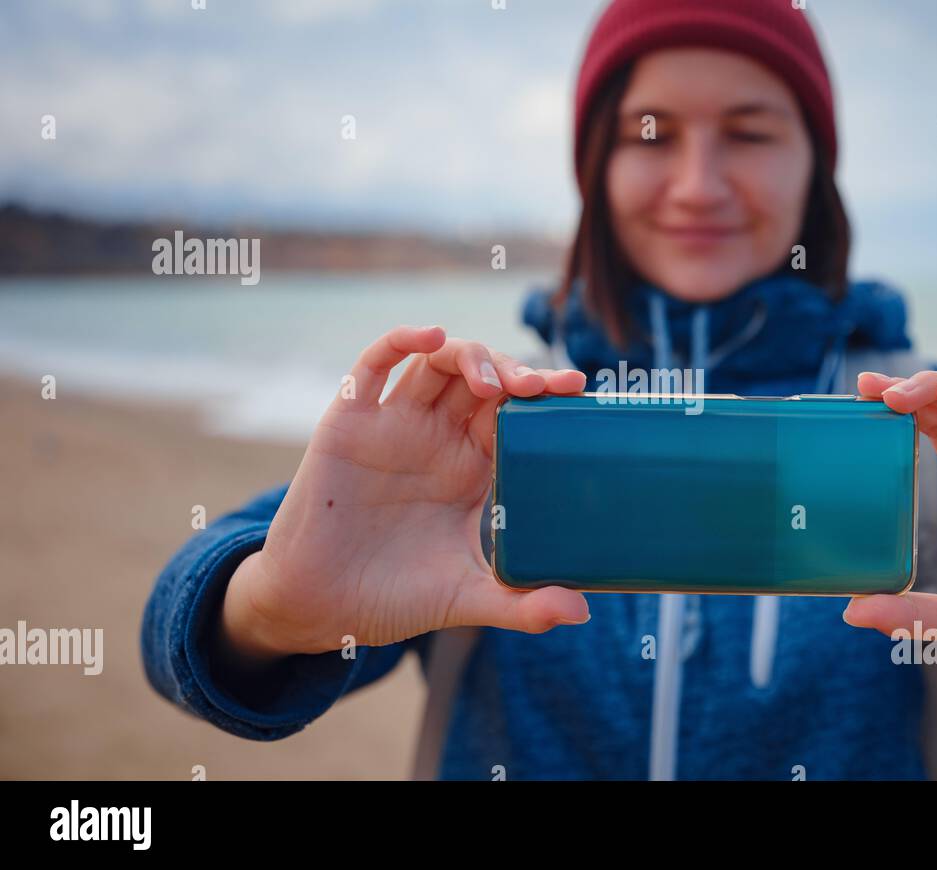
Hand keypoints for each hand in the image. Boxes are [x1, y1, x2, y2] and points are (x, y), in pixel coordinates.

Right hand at [220, 325, 590, 661]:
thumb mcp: (467, 598)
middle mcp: (438, 437)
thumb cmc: (394, 598)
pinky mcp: (350, 421)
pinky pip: (374, 365)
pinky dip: (402, 340)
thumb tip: (582, 613)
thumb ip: (521, 604)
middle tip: (540, 387)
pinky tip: (430, 336)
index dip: (544, 396)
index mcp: (472, 467)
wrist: (318, 609)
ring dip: (469, 355)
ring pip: (437, 363)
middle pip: (484, 378)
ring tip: (492, 380)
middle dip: (515, 371)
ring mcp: (394, 425)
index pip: (516, 413)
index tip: (576, 392)